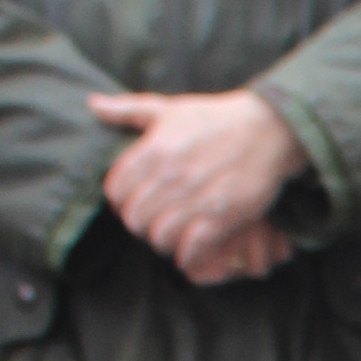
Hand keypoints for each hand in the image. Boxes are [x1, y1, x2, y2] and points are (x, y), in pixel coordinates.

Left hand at [91, 88, 297, 284]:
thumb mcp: (169, 108)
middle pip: (135, 219)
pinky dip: (188, 255)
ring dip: (166, 241)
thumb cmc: (216, 118)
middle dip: (143, 224)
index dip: (123, 201)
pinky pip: (190, 248)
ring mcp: (195, 198)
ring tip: (176, 234)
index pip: (115, 192)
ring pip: (160, 237)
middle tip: (158, 220)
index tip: (138, 201)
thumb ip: (128, 110)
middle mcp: (170, 175)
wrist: (268, 128)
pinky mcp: (221, 216)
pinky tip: (192, 250)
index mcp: (152, 150)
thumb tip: (92, 105)